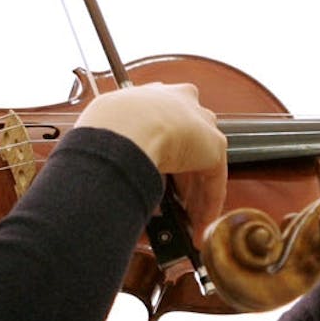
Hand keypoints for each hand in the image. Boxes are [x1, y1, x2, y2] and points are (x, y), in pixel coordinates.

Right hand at [74, 83, 227, 224]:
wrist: (124, 126)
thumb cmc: (106, 124)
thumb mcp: (106, 128)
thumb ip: (116, 143)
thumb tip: (107, 168)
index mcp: (156, 94)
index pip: (165, 121)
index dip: (161, 148)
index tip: (155, 171)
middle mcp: (183, 103)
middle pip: (188, 144)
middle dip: (181, 177)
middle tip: (172, 204)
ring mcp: (200, 124)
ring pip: (201, 166)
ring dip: (194, 197)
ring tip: (185, 222)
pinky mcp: (213, 146)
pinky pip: (213, 182)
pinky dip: (206, 207)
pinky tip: (197, 226)